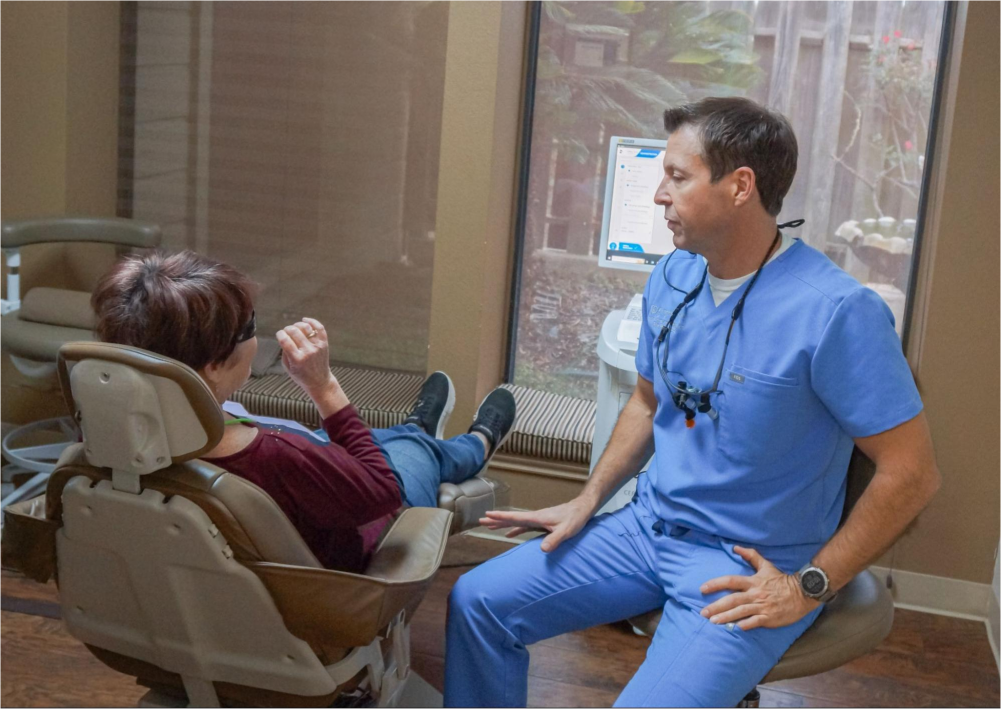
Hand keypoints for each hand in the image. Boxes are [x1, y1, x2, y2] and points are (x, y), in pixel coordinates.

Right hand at [276, 317, 337, 397]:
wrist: (319, 381)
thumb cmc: (301, 375)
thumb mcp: (288, 367)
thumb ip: (285, 351)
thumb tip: (284, 335)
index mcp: (297, 359)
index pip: (285, 340)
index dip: (279, 334)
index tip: (279, 334)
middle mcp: (308, 352)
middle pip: (294, 331)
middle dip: (287, 329)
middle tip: (286, 332)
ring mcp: (317, 347)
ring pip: (306, 327)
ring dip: (297, 325)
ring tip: (295, 328)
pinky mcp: (324, 343)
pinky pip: (319, 327)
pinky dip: (311, 321)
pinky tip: (305, 321)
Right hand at [480, 497, 594, 552]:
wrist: (583, 509)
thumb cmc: (575, 518)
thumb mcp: (566, 531)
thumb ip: (555, 540)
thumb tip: (542, 550)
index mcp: (537, 518)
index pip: (515, 517)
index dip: (500, 517)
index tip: (486, 515)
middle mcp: (535, 517)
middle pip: (511, 519)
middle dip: (496, 520)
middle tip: (480, 520)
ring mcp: (538, 520)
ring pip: (516, 522)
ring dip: (503, 524)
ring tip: (489, 526)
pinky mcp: (542, 523)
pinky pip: (524, 527)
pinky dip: (514, 530)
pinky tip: (509, 535)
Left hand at [699, 546, 819, 630]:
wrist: (802, 593)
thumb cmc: (781, 580)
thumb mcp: (766, 565)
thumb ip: (750, 555)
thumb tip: (735, 547)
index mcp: (753, 581)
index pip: (730, 581)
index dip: (716, 584)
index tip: (703, 588)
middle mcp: (755, 594)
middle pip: (732, 599)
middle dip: (716, 606)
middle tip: (703, 612)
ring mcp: (762, 606)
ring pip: (741, 612)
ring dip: (726, 617)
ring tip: (713, 621)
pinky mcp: (770, 618)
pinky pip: (755, 622)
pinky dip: (745, 625)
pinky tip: (735, 628)